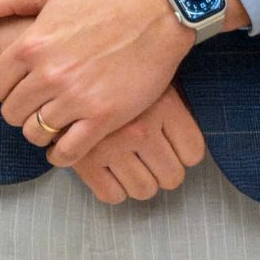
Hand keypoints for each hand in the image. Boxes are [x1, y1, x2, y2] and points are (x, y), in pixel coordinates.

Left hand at [0, 0, 194, 166]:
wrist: (156, 18)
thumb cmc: (104, 4)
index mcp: (31, 45)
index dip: (1, 90)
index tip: (14, 89)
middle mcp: (49, 74)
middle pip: (12, 112)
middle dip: (19, 111)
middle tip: (34, 106)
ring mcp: (76, 98)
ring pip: (35, 133)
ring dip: (39, 131)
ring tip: (50, 123)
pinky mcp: (103, 117)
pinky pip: (68, 152)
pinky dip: (60, 155)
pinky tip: (63, 147)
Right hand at [70, 87, 208, 203]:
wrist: (67, 64)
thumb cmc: (113, 74)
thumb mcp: (151, 78)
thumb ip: (172, 108)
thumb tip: (187, 149)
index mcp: (163, 105)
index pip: (193, 153)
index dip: (183, 152)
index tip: (169, 143)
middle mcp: (140, 128)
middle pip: (172, 177)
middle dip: (162, 170)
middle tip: (148, 155)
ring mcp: (111, 145)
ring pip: (144, 190)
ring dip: (139, 181)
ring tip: (127, 162)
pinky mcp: (84, 159)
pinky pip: (111, 194)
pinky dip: (112, 188)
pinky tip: (108, 169)